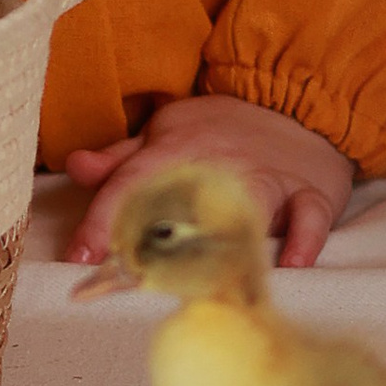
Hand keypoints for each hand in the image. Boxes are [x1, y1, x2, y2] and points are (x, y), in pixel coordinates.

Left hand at [63, 94, 353, 270]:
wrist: (297, 101)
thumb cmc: (221, 130)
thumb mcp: (166, 131)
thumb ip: (121, 157)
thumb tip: (75, 167)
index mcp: (178, 149)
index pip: (132, 183)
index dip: (102, 220)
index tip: (80, 257)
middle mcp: (222, 167)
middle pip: (187, 208)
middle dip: (160, 247)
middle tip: (133, 285)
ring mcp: (270, 180)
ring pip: (251, 211)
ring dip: (231, 245)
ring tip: (212, 285)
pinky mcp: (311, 193)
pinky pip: (310, 218)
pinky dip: (304, 240)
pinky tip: (290, 264)